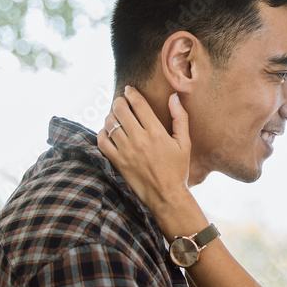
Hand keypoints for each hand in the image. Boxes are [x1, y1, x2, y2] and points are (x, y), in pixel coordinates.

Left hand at [98, 87, 191, 215]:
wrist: (166, 196)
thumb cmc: (177, 169)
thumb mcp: (184, 143)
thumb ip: (180, 118)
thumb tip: (173, 97)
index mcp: (156, 132)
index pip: (138, 104)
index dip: (131, 93)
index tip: (129, 90)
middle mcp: (139, 139)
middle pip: (121, 110)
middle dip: (119, 101)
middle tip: (121, 101)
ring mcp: (126, 151)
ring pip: (110, 124)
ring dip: (111, 116)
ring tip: (115, 116)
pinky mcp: (118, 162)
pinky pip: (102, 142)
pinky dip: (102, 133)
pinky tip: (109, 133)